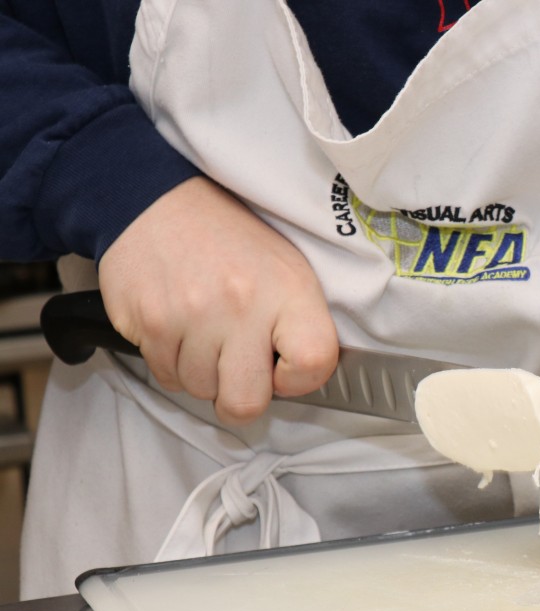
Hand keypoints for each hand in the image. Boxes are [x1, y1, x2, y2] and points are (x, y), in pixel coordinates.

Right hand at [98, 176, 338, 425]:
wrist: (156, 201)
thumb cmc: (229, 243)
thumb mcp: (287, 270)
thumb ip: (301, 325)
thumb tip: (299, 381)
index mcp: (288, 291)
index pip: (312, 364)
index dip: (299, 380)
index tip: (284, 368)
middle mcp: (241, 306)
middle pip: (246, 403)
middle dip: (242, 395)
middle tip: (238, 367)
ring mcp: (191, 317)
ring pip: (200, 392)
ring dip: (203, 374)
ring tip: (205, 332)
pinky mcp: (149, 323)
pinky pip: (166, 377)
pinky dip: (173, 363)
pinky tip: (179, 328)